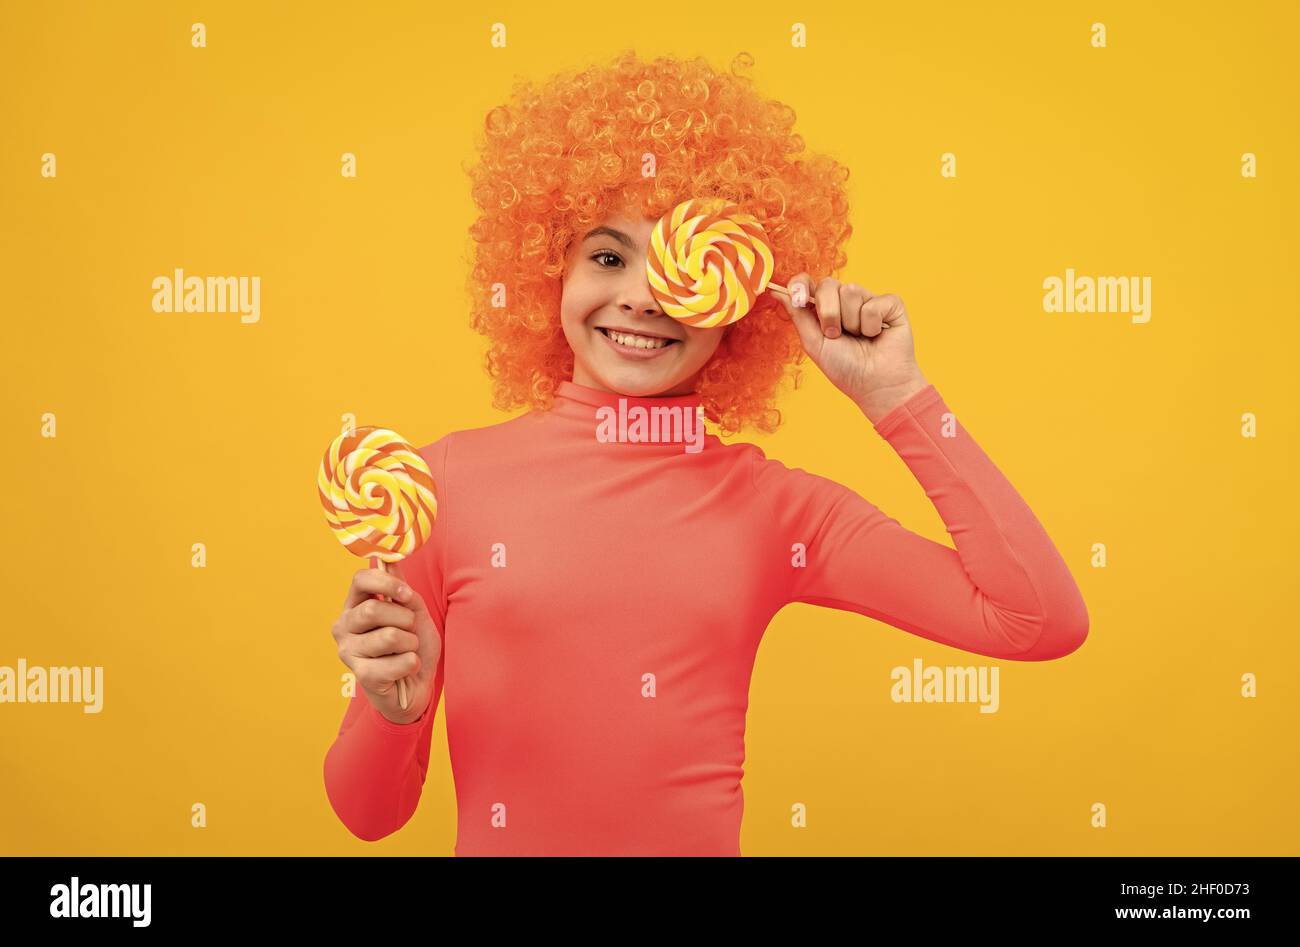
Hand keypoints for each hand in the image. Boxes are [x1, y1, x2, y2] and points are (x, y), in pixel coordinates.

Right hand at [331, 565, 441, 725]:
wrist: (419, 684)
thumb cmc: (412, 644)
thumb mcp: (413, 611)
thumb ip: (401, 588)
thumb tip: (389, 558)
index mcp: (354, 605)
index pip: (360, 579)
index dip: (387, 583)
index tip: (407, 594)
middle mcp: (344, 626)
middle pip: (373, 609)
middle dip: (405, 618)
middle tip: (411, 630)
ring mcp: (348, 652)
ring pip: (389, 636)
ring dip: (412, 643)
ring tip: (408, 651)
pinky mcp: (362, 676)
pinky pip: (398, 662)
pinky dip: (413, 663)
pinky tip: (406, 669)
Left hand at [774, 274, 928, 422]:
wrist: (874, 384)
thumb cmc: (845, 368)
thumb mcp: (813, 343)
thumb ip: (797, 315)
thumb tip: (776, 292)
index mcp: (823, 309)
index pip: (808, 282)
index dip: (801, 284)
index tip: (798, 297)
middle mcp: (845, 301)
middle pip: (828, 284)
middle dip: (829, 313)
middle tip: (836, 335)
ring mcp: (868, 300)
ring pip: (851, 291)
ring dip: (852, 322)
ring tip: (860, 338)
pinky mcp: (890, 304)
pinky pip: (874, 303)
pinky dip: (872, 325)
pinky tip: (876, 335)